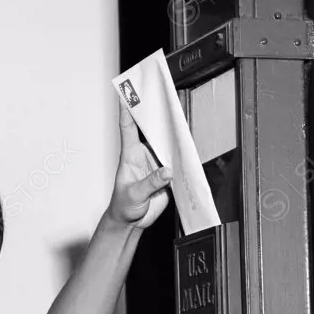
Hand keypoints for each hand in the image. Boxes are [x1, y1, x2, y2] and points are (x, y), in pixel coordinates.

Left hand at [106, 98, 171, 230]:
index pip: (127, 127)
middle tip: (166, 97)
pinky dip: (182, 156)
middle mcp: (143, 156)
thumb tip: (167, 171)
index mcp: (130, 155)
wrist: (131, 221)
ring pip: (167, 146)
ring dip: (174, 137)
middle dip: (159, 115)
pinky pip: (175, 162)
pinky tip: (189, 149)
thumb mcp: (134, 194)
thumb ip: (151, 183)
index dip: (127, 109)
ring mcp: (155, 165)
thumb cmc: (123, 206)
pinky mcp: (165, 175)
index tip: (127, 92)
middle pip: (152, 131)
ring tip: (183, 121)